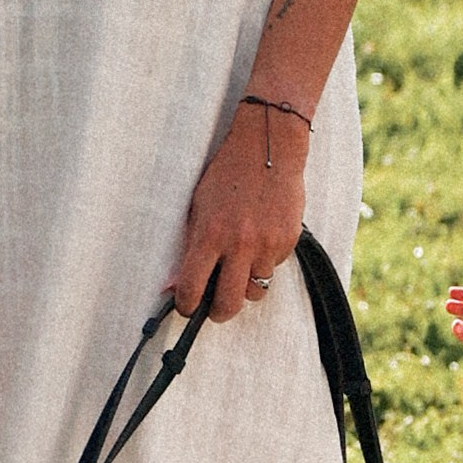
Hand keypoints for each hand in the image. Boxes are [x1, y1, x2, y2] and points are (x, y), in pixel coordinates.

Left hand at [169, 101, 307, 321]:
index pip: (192, 287)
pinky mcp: (288, 241)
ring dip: (245, 285)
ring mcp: (267, 244)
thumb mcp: (199, 206)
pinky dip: (264, 262)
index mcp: (210, 233)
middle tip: (215, 308)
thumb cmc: (228, 174)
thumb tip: (174, 284)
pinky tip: (260, 239)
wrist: (269, 149)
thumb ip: (190, 246)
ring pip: (255, 290)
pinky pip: (273, 268)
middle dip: (218, 313)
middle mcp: (239, 244)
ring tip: (240, 264)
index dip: (186, 305)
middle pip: (228, 304)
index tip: (186, 306)